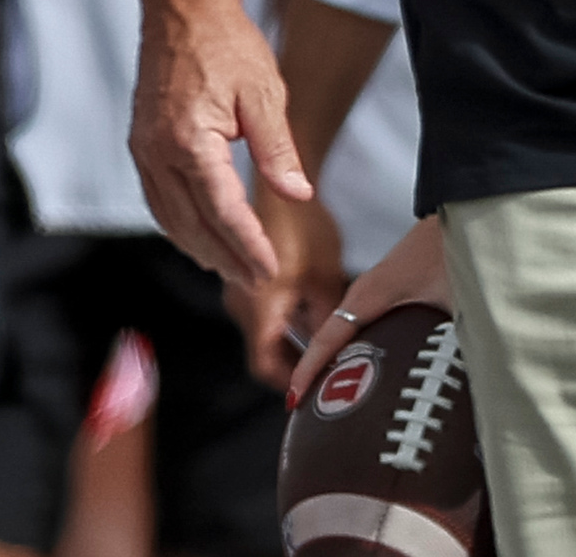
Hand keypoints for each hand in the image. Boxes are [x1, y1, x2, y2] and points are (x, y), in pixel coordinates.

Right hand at [132, 0, 311, 291]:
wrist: (183, 9)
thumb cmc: (224, 43)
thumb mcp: (264, 93)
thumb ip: (278, 150)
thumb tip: (297, 194)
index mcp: (188, 140)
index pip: (222, 210)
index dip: (247, 244)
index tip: (269, 269)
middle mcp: (157, 151)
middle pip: (192, 224)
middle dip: (225, 257)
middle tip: (256, 281)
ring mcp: (144, 150)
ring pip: (170, 218)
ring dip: (200, 248)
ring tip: (231, 269)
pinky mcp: (141, 145)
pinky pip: (158, 200)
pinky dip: (180, 225)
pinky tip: (201, 235)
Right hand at [231, 183, 349, 389]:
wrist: (281, 184)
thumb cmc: (303, 225)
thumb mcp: (326, 278)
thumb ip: (328, 322)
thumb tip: (337, 355)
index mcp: (256, 308)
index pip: (264, 366)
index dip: (290, 383)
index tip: (313, 390)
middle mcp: (239, 302)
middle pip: (262, 351)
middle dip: (293, 363)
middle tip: (325, 369)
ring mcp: (238, 287)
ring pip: (262, 331)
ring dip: (289, 339)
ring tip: (323, 340)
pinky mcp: (242, 272)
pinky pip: (260, 309)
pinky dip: (283, 318)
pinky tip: (309, 309)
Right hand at [287, 215, 451, 406]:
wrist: (465, 202)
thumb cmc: (455, 242)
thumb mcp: (455, 300)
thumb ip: (455, 343)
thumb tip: (466, 378)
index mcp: (371, 295)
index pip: (327, 339)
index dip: (308, 372)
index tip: (294, 400)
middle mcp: (367, 290)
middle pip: (329, 338)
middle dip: (315, 373)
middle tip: (309, 412)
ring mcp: (377, 286)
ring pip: (346, 330)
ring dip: (336, 358)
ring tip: (333, 396)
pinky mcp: (391, 284)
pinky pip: (362, 321)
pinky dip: (354, 343)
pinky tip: (370, 363)